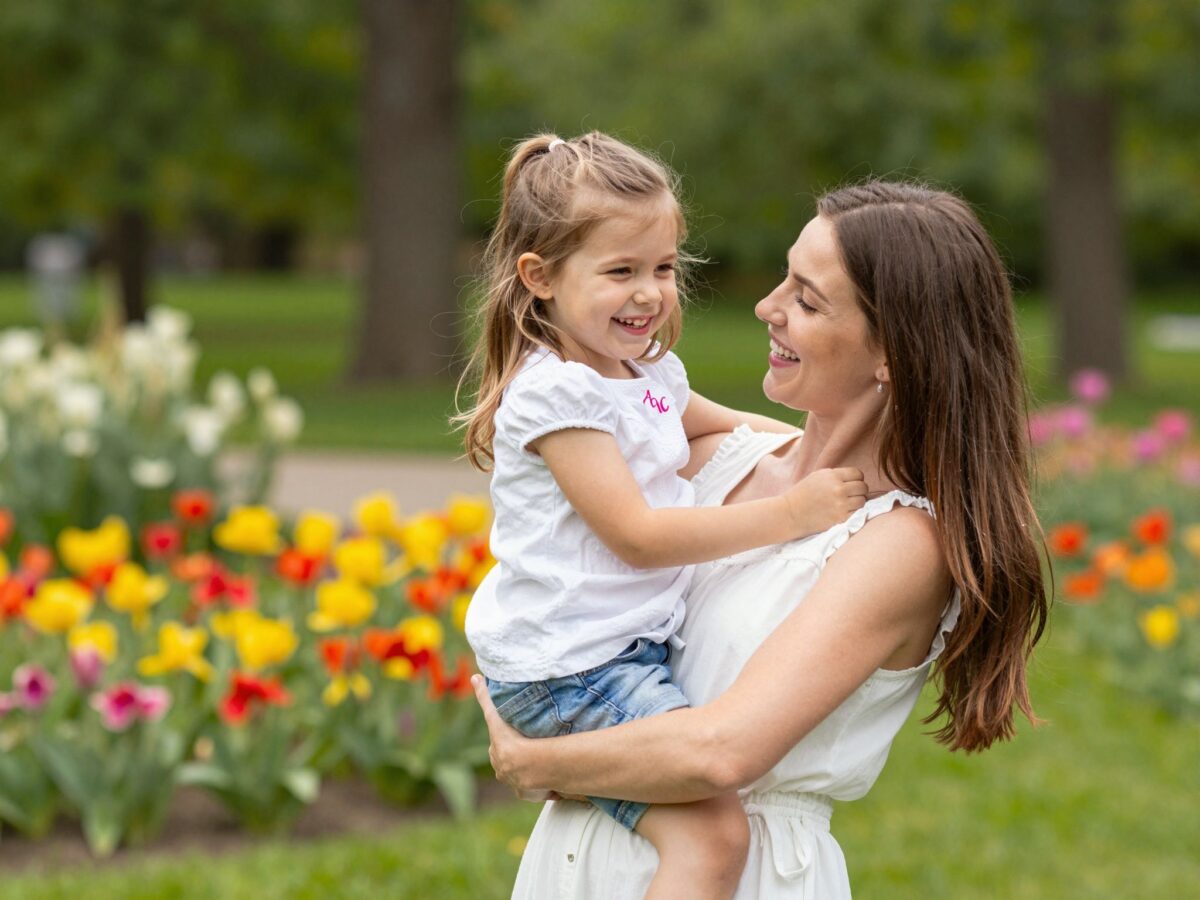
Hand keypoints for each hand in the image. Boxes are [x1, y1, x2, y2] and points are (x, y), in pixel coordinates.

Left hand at [471, 675, 549, 801]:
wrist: (526, 767)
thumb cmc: (512, 740)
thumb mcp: (495, 715)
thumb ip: (484, 697)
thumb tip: (474, 676)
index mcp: (497, 752)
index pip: (498, 744)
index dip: (505, 739)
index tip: (513, 740)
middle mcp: (503, 770)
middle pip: (509, 760)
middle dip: (517, 754)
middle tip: (532, 746)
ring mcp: (515, 783)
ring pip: (522, 775)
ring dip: (531, 771)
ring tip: (546, 763)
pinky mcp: (529, 794)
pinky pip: (537, 789)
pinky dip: (543, 786)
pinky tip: (553, 783)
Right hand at [781, 466, 867, 536]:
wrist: (790, 513)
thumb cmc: (803, 494)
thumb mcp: (818, 476)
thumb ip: (837, 475)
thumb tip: (856, 478)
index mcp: (832, 475)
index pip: (858, 474)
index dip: (856, 479)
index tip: (850, 484)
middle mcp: (838, 488)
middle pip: (863, 487)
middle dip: (858, 490)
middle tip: (849, 495)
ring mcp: (840, 504)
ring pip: (862, 500)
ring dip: (857, 502)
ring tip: (846, 504)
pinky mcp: (840, 518)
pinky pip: (857, 513)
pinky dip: (853, 512)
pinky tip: (843, 511)